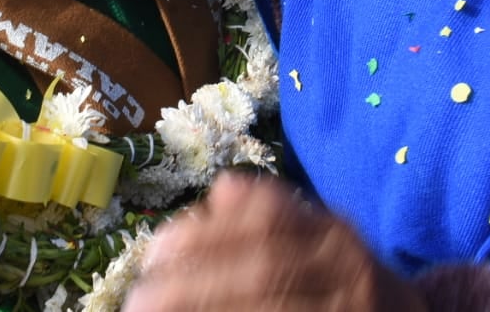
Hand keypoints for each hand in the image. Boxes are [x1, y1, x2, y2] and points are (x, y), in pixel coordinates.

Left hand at [124, 173, 426, 311]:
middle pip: (266, 271)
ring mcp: (350, 307)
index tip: (153, 252)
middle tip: (138, 299)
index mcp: (335, 236)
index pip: (264, 225)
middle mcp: (350, 270)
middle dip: (196, 285)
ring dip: (206, 310)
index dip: (203, 237)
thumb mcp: (319, 239)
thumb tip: (224, 190)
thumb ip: (273, 216)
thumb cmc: (348, 285)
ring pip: (273, 306)